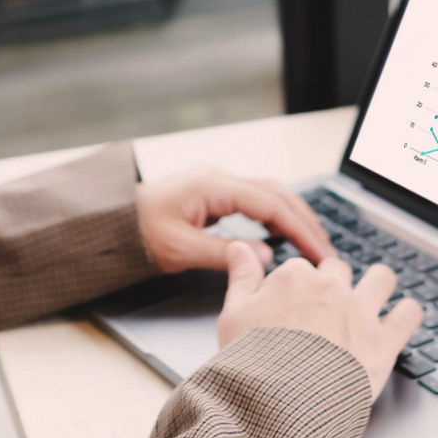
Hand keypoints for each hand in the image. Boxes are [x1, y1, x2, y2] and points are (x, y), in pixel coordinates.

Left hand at [135, 168, 337, 273]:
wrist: (110, 220)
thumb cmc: (137, 231)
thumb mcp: (179, 250)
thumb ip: (224, 254)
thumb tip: (265, 257)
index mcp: (215, 186)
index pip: (272, 204)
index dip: (301, 229)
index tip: (320, 252)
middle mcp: (221, 179)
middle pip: (278, 195)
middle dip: (306, 222)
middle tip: (327, 252)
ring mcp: (218, 185)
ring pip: (270, 195)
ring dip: (294, 217)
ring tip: (314, 245)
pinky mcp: (215, 195)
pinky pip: (256, 201)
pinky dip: (276, 217)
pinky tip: (284, 235)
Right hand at [217, 242, 422, 398]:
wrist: (278, 406)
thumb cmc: (252, 364)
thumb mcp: (233, 315)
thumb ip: (241, 276)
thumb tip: (240, 247)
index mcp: (295, 278)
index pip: (300, 269)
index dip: (297, 289)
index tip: (292, 307)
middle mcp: (331, 288)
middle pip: (339, 271)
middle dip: (334, 286)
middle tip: (327, 311)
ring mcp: (360, 312)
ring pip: (381, 279)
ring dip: (378, 286)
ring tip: (374, 299)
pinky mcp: (383, 341)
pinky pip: (409, 314)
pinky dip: (407, 314)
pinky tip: (401, 318)